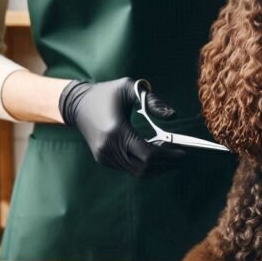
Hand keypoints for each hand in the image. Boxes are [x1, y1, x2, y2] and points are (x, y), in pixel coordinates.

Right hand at [59, 77, 184, 176]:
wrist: (78, 104)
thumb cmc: (107, 93)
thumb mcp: (130, 88)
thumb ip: (153, 101)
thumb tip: (173, 115)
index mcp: (116, 131)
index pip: (148, 154)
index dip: (168, 156)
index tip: (183, 153)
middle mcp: (108, 148)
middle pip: (145, 168)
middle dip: (166, 165)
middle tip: (180, 158)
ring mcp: (104, 156)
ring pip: (137, 172)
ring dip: (157, 167)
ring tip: (169, 156)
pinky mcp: (103, 160)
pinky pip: (129, 168)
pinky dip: (145, 165)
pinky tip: (154, 155)